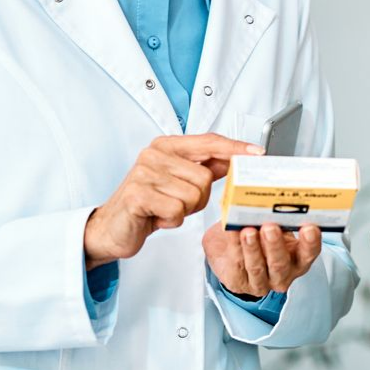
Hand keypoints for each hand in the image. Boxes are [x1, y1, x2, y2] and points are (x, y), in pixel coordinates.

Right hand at [84, 134, 262, 267]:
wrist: (112, 228)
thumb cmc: (147, 203)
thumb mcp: (179, 181)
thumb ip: (205, 167)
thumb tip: (235, 158)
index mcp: (166, 145)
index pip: (209, 141)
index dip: (235, 148)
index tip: (258, 153)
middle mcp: (154, 153)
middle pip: (206, 176)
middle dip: (198, 198)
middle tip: (177, 203)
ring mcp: (145, 172)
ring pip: (194, 195)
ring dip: (184, 211)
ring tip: (164, 210)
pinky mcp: (138, 194)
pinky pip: (177, 210)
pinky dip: (171, 220)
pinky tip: (156, 218)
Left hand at [203, 222, 322, 298]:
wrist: (231, 250)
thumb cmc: (259, 234)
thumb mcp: (273, 224)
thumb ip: (276, 214)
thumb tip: (271, 192)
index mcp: (298, 258)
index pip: (309, 253)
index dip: (311, 242)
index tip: (309, 228)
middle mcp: (282, 274)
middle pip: (280, 263)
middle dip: (275, 245)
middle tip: (270, 227)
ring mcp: (261, 282)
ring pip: (257, 267)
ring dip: (252, 248)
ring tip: (248, 231)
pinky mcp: (239, 282)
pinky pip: (236, 264)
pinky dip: (234, 246)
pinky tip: (232, 232)